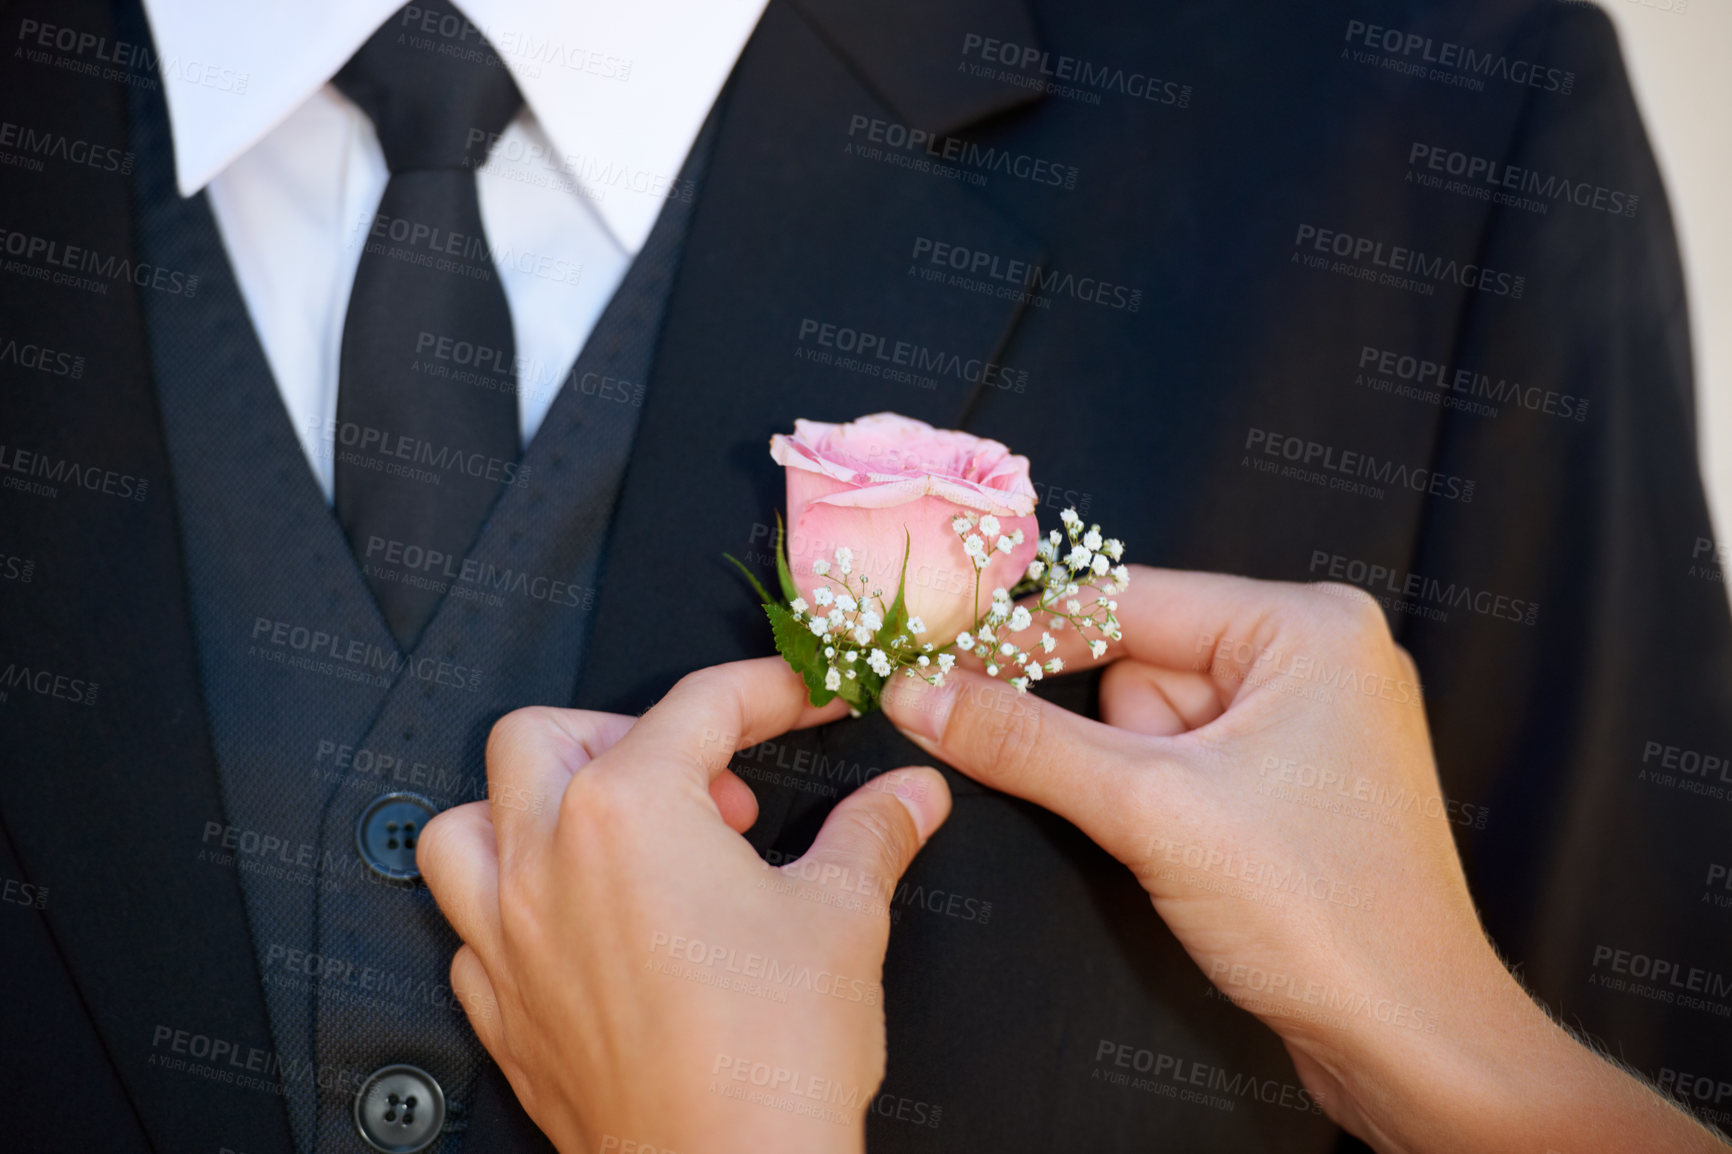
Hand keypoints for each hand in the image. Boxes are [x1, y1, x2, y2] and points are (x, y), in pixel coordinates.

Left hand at [419, 658, 950, 1153]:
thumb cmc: (771, 1057)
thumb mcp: (844, 915)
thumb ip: (873, 832)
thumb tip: (908, 795)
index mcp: (629, 810)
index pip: (699, 705)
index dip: (768, 691)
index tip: (806, 700)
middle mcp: (547, 860)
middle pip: (543, 735)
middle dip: (624, 730)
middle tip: (702, 777)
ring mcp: (509, 937)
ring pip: (467, 826)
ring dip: (528, 809)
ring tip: (608, 831)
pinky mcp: (502, 1008)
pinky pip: (471, 927)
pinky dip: (516, 906)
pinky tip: (581, 926)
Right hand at [882, 568, 1722, 1152]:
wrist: (1411, 1043)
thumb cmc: (1323, 917)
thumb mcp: (1149, 811)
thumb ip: (1023, 742)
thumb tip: (919, 691)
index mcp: (1308, 624)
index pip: (1128, 598)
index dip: (1027, 641)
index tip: (939, 669)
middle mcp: (1317, 654)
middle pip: (1139, 664)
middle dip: (1119, 748)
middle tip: (1152, 811)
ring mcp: (1310, 721)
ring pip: (1154, 724)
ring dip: (1140, 787)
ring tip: (1195, 849)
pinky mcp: (1293, 781)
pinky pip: (1185, 764)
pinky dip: (1163, 807)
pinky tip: (1206, 858)